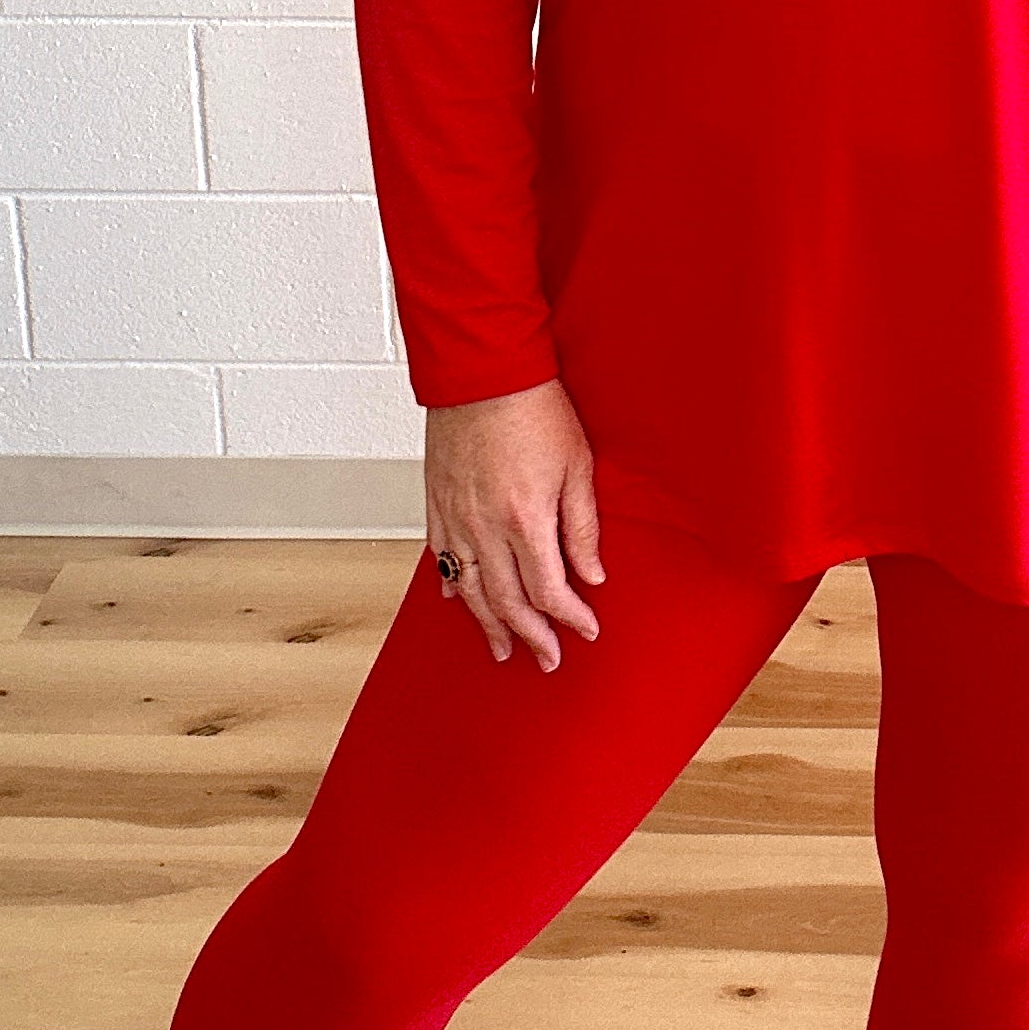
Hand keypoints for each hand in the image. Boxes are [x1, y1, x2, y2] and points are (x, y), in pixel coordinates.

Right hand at [424, 379, 604, 671]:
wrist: (483, 371)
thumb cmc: (534, 408)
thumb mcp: (577, 465)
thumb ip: (582, 526)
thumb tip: (592, 574)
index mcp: (525, 520)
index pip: (548, 590)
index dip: (569, 616)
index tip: (585, 629)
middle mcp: (485, 527)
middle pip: (507, 601)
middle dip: (531, 636)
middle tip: (547, 658)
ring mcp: (456, 517)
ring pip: (470, 590)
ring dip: (488, 624)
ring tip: (503, 649)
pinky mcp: (436, 502)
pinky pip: (441, 557)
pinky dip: (452, 584)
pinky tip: (459, 600)